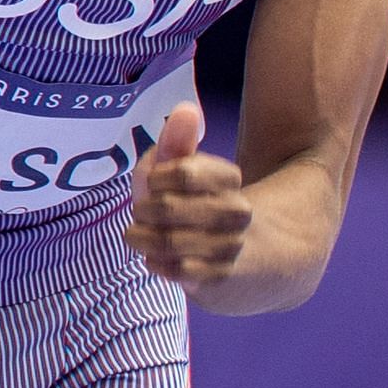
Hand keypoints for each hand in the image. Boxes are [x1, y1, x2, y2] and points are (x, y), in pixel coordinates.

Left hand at [125, 102, 252, 292]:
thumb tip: (186, 109)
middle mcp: (235, 212)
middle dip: (143, 209)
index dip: (154, 177)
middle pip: (167, 207)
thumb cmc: (202, 206)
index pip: (182, 171)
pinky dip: (155, 261)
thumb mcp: (190, 170)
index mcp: (228, 179)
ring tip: (138, 234)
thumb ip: (179, 141)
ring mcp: (228, 247)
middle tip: (141, 211)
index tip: (153, 182)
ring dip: (142, 237)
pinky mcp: (218, 278)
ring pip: (167, 241)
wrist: (249, 259)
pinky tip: (153, 256)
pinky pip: (175, 270)